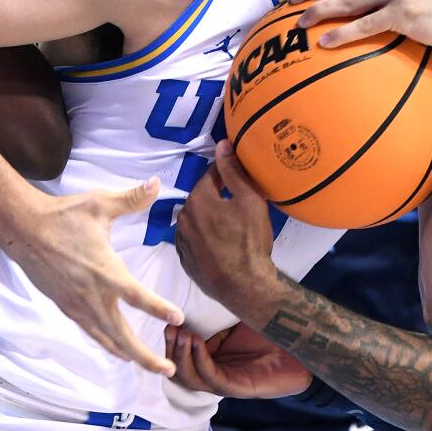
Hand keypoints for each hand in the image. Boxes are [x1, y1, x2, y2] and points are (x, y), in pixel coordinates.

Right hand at [8, 178, 183, 374]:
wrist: (23, 230)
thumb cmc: (63, 216)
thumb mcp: (99, 203)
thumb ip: (131, 199)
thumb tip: (157, 183)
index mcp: (106, 271)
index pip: (138, 296)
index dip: (159, 309)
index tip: (178, 318)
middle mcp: (93, 295)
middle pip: (123, 334)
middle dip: (146, 356)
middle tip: (167, 370)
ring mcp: (77, 304)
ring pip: (106, 338)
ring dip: (128, 354)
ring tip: (147, 365)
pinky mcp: (66, 306)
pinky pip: (90, 331)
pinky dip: (106, 343)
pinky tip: (115, 348)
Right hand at [165, 322, 311, 397]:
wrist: (302, 345)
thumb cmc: (273, 331)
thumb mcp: (239, 316)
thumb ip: (220, 309)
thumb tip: (202, 283)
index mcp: (213, 358)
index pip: (182, 358)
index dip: (172, 342)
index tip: (167, 320)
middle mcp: (216, 373)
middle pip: (180, 371)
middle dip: (171, 350)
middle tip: (169, 328)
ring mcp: (226, 382)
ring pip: (191, 379)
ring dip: (181, 357)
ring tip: (180, 334)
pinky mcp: (238, 388)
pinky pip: (212, 379)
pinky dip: (200, 361)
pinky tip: (196, 343)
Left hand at [174, 140, 281, 321]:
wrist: (244, 286)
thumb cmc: (249, 241)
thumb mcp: (249, 200)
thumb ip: (233, 171)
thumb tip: (222, 144)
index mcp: (197, 199)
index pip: (211, 176)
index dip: (226, 174)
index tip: (238, 177)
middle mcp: (183, 217)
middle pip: (202, 198)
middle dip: (217, 196)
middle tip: (238, 203)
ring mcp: (182, 241)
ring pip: (197, 219)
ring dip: (210, 217)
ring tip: (231, 224)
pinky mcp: (185, 260)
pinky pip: (194, 240)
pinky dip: (205, 237)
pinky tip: (221, 243)